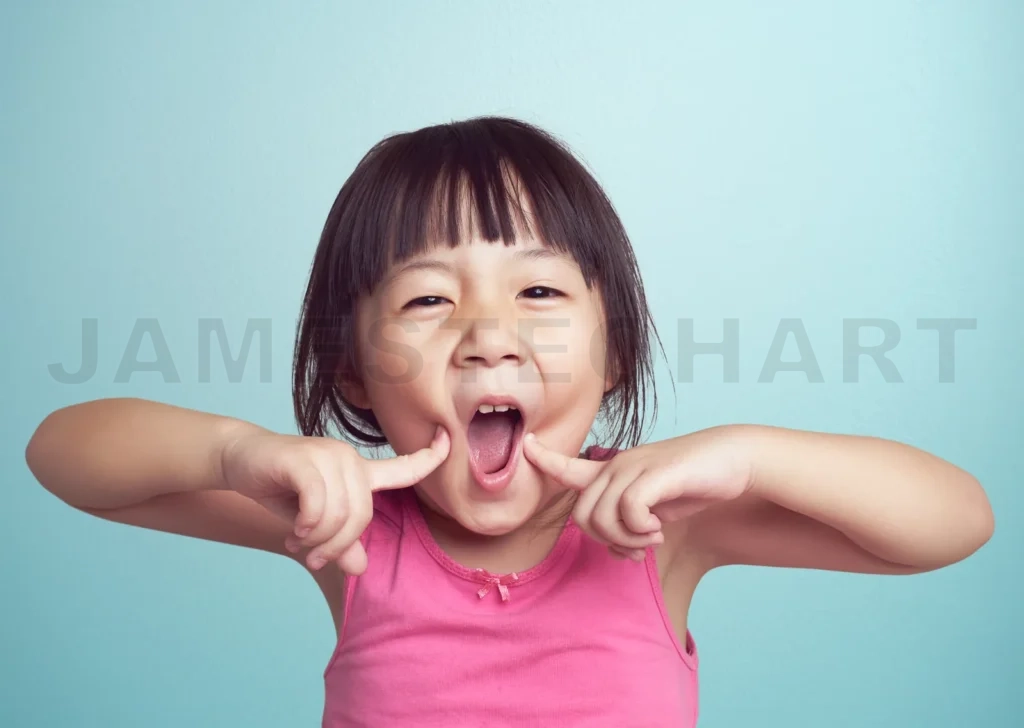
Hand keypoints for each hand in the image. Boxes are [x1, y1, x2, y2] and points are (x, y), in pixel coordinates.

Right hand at [220, 426, 449, 573]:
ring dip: (318, 539)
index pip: (405, 467)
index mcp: (360, 471)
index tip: (448, 437)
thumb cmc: (281, 488)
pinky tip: (294, 530)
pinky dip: (307, 524)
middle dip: (338, 544)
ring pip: (339, 513)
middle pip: (363, 514)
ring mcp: (328, 455)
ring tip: (299, 543)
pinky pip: (319, 502)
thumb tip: (361, 567)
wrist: (240, 459)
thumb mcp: (313, 521)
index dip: (430, 456)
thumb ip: (339, 539)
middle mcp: (349, 459)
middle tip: (315, 558)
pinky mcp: (304, 459)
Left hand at [523, 427, 753, 560]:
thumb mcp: (655, 506)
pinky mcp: (653, 475)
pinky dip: (640, 531)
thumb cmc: (692, 483)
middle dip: (606, 541)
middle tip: (637, 547)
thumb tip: (617, 552)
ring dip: (625, 540)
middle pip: (581, 516)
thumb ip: (631, 524)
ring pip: (600, 517)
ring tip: (651, 539)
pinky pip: (627, 511)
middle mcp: (617, 466)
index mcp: (615, 471)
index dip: (544, 459)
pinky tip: (658, 530)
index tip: (526, 443)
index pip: (569, 466)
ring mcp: (633, 468)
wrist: (733, 461)